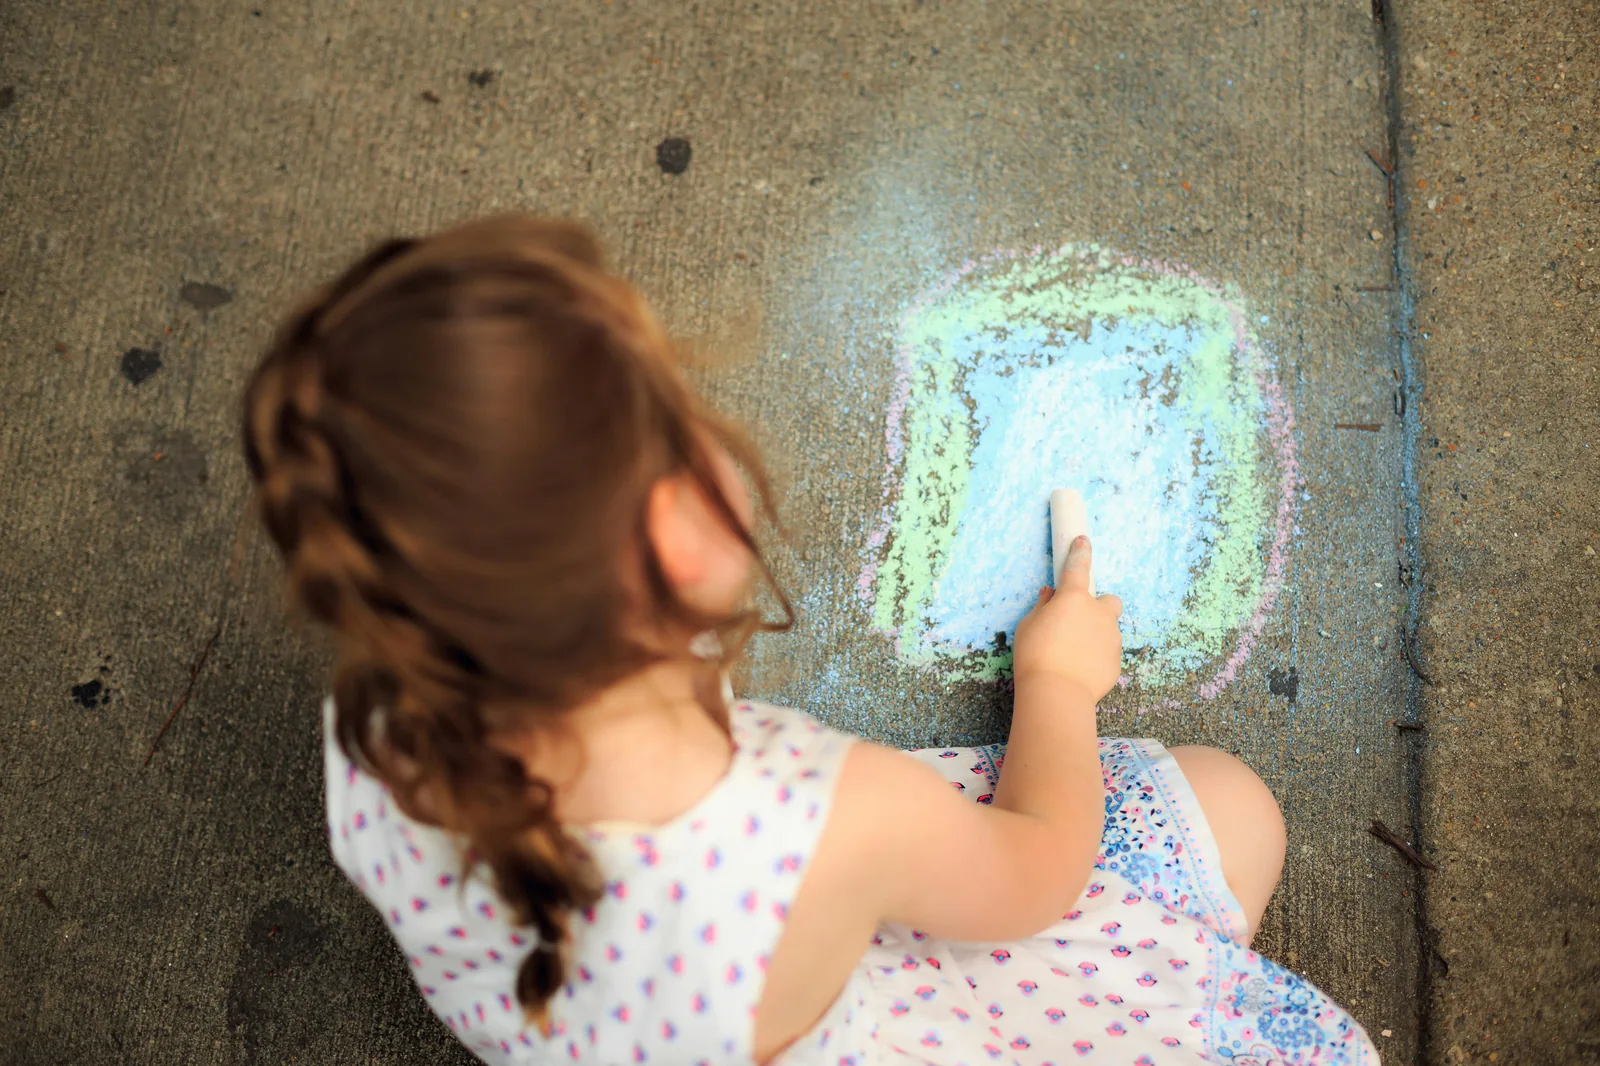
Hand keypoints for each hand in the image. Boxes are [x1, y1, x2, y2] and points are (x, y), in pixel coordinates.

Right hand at [1011, 536, 1123, 700]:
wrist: (1057, 692)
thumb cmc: (1035, 655)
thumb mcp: (1028, 625)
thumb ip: (1042, 607)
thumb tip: (1050, 596)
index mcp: (1074, 599)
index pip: (1078, 567)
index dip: (1080, 552)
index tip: (1083, 540)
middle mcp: (1098, 614)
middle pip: (1110, 600)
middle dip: (1100, 607)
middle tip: (1081, 621)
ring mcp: (1111, 638)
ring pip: (1108, 629)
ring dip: (1096, 634)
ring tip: (1073, 654)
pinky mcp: (1116, 661)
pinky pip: (1107, 653)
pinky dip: (1096, 657)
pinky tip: (1079, 670)